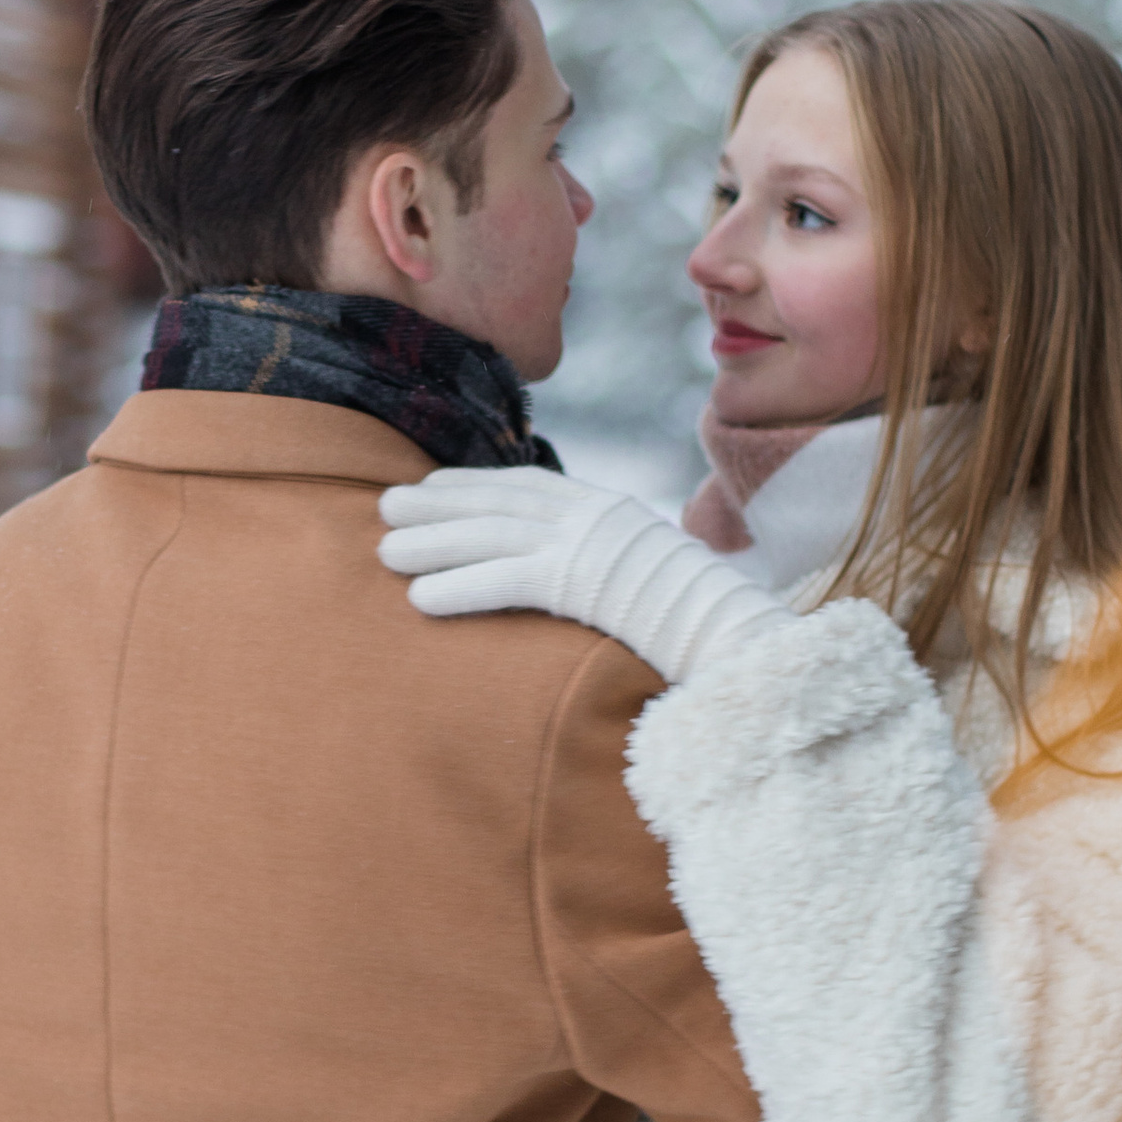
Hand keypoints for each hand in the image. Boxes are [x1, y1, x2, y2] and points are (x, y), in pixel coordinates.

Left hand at [378, 468, 777, 683]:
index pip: (528, 485)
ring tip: (384, 553)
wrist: (737, 637)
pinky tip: (419, 600)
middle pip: (499, 502)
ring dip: (433, 543)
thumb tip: (573, 578)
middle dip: (438, 502)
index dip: (474, 483)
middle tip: (385, 505)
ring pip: (491, 535)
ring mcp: (588, 546)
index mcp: (607, 509)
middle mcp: (594, 516)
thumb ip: (606, 568)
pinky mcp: (581, 583)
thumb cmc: (697, 621)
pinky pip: (506, 579)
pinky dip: (459, 587)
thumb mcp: (648, 578)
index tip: (429, 486)